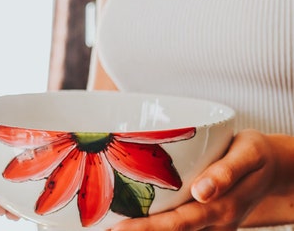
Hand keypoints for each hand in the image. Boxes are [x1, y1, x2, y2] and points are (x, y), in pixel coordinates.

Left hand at [107, 129, 293, 230]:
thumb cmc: (255, 154)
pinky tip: (139, 221)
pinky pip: (183, 227)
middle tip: (105, 229)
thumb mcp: (248, 154)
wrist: (272, 165)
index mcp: (222, 206)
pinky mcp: (208, 218)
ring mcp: (211, 223)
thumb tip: (202, 191)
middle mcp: (214, 221)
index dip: (147, 229)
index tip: (117, 229)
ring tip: (112, 227)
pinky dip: (160, 227)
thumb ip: (227, 172)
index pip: (178, 223)